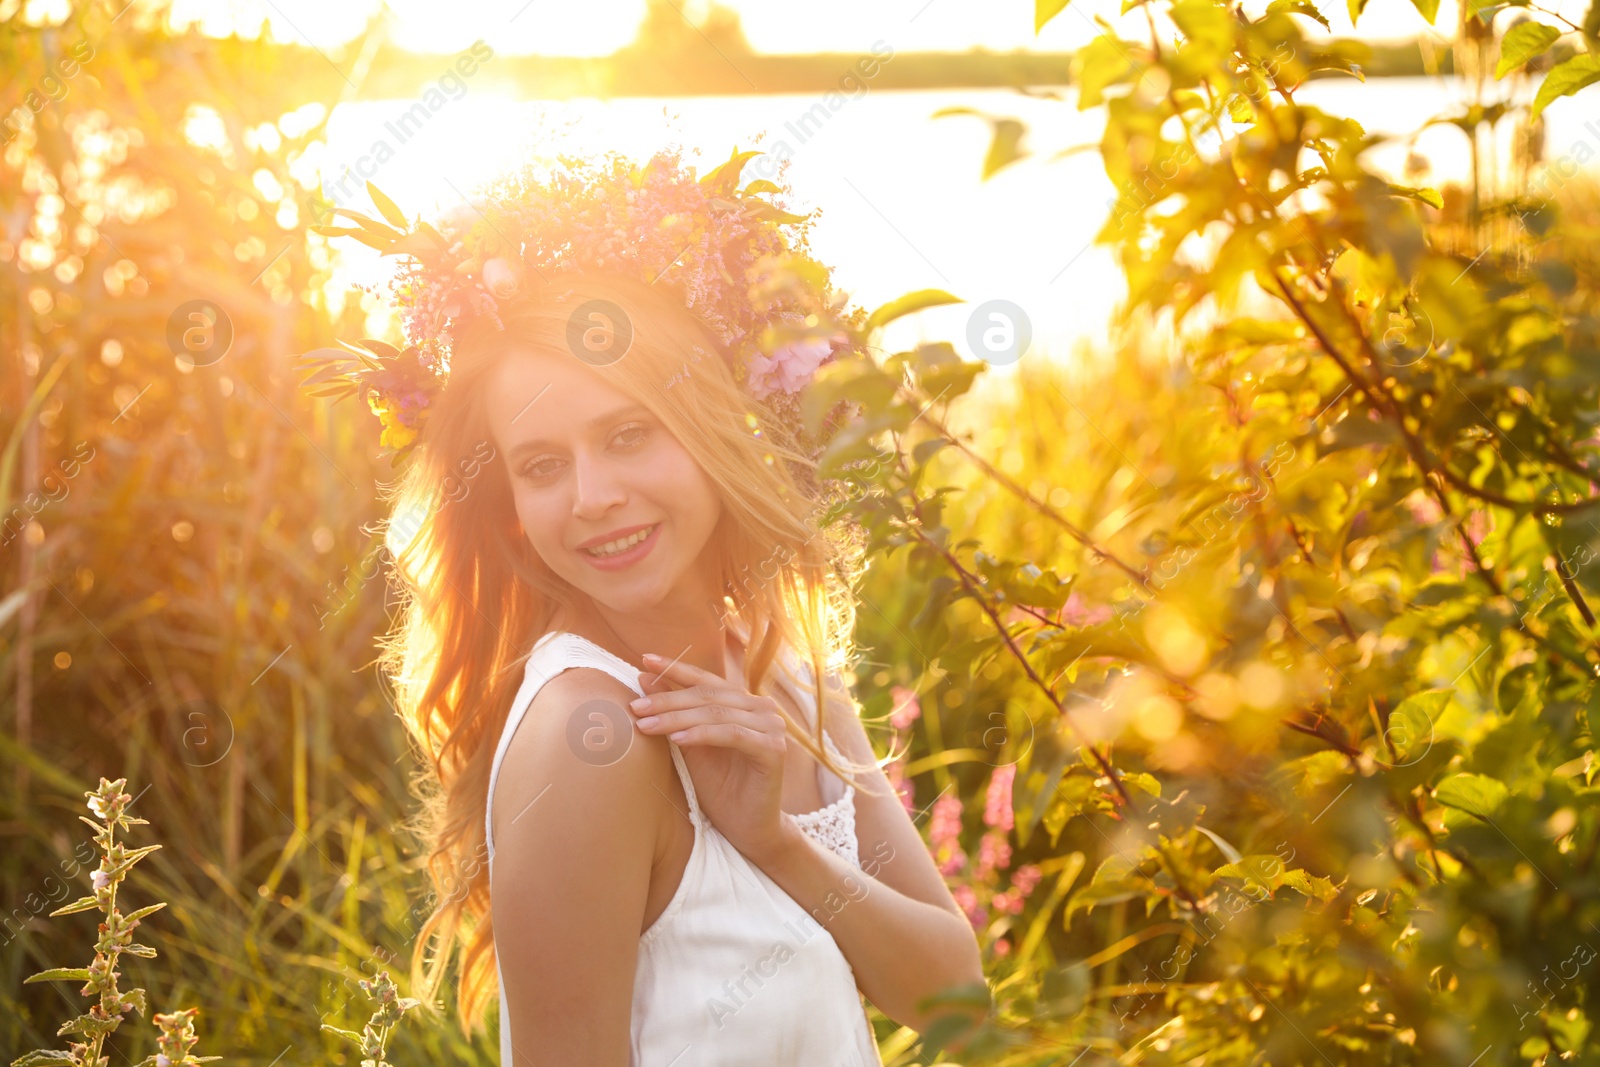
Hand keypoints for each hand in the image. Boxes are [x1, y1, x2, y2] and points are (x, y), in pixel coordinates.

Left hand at [628, 651, 793, 865]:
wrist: (748, 829)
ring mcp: (772, 727)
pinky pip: (733, 735)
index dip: (676, 668)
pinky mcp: (774, 750)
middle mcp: (761, 708)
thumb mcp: (689, 745)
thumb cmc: (720, 788)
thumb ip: (674, 712)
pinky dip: (703, 735)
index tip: (644, 659)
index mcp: (743, 703)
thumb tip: (644, 676)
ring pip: (716, 714)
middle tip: (635, 706)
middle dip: (667, 700)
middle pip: (707, 696)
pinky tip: (677, 740)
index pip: (706, 680)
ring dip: (677, 718)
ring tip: (646, 725)